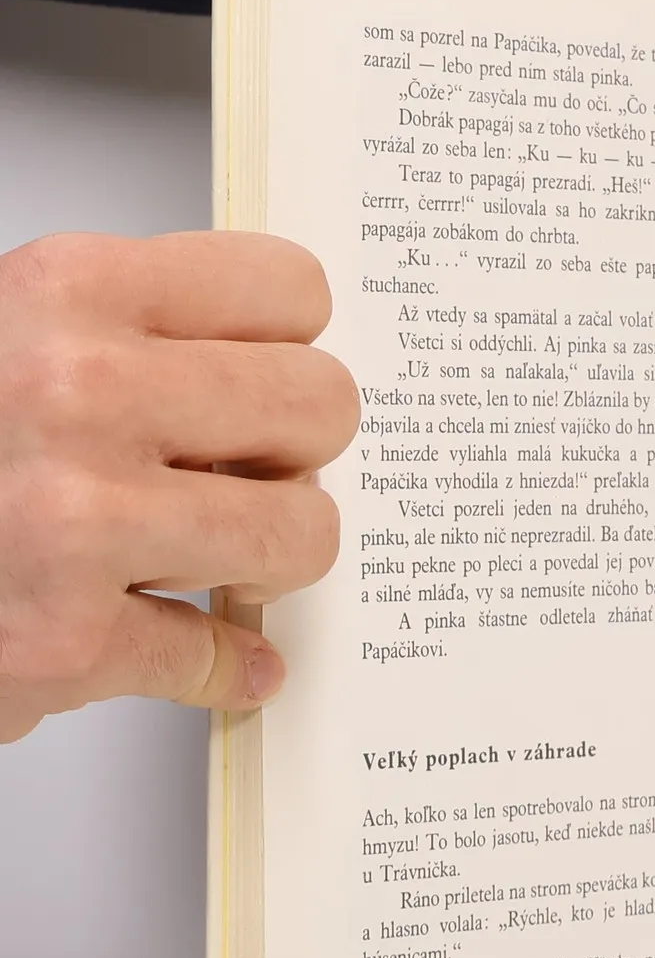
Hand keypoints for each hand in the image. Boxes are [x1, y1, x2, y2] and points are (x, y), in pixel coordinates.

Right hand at [0, 231, 357, 742]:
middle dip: (298, 450)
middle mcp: (78, 394)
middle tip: (255, 473)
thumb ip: (131, 339)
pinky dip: (220, 669)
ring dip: (273, 555)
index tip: (271, 374)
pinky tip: (200, 653)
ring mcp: (75, 522)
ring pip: (303, 532)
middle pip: (322, 406)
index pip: (288, 288)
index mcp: (66, 296)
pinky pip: (218, 657)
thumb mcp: (13, 337)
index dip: (290, 344)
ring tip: (223, 557)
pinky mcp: (63, 642)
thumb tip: (270, 371)